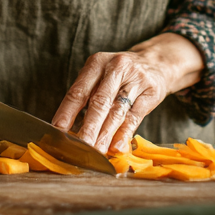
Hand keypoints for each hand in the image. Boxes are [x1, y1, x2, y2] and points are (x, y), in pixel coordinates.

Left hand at [51, 33, 203, 154]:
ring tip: (95, 151)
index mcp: (97, 63)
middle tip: (78, 147)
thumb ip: (87, 98)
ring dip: (105, 134)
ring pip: (117, 111)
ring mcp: (135, 79)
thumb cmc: (120, 75)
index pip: (79, 91)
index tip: (57, 130)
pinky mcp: (151, 92)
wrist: (157, 62)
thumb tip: (68, 129)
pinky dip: (124, 133)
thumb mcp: (101, 76)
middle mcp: (116, 68)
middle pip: (99, 102)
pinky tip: (117, 147)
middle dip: (88, 127)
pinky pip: (135, 116)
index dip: (67, 112)